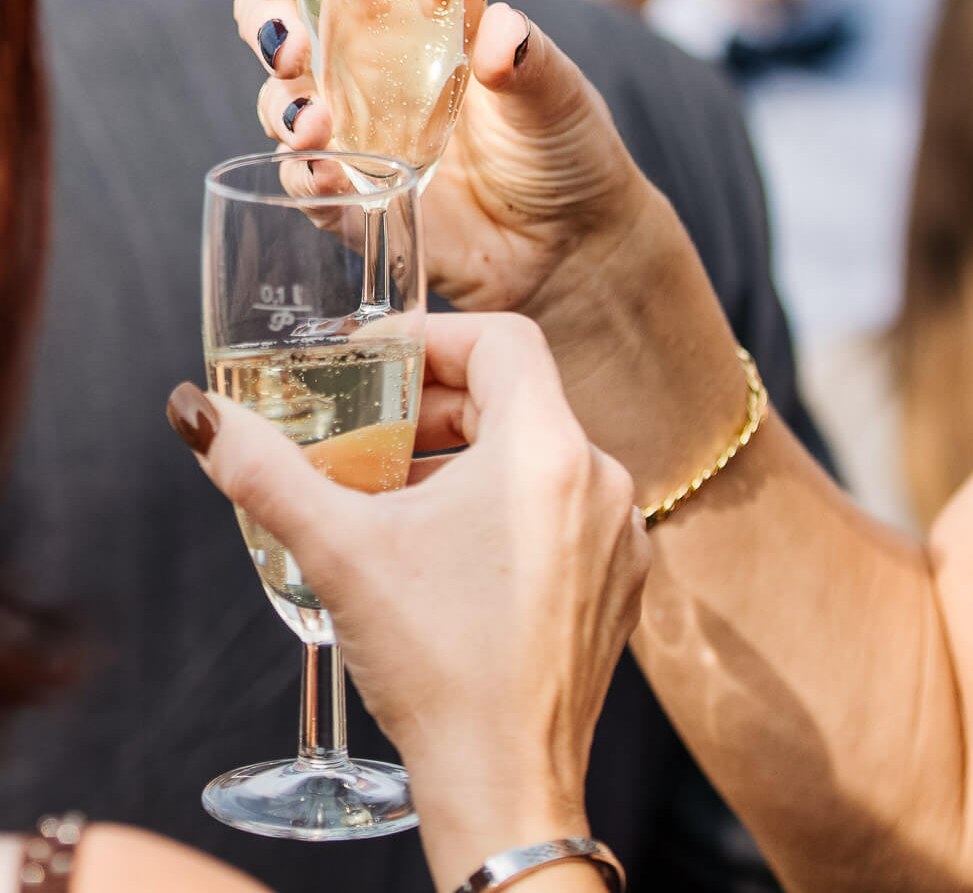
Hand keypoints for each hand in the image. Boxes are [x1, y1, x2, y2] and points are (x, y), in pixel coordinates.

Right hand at [173, 313, 648, 890]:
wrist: (505, 787)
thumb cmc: (439, 666)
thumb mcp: (340, 552)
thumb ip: (265, 472)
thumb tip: (201, 416)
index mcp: (548, 452)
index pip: (502, 339)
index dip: (433, 338)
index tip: (378, 361)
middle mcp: (601, 482)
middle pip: (516, 397)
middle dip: (434, 405)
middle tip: (369, 429)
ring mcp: (616, 536)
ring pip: (537, 456)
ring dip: (465, 458)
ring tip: (394, 492)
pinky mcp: (615, 584)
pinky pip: (561, 509)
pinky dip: (503, 506)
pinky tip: (445, 550)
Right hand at [236, 0, 649, 316]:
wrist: (577, 241)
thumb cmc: (565, 145)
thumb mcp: (557, 88)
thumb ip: (528, 56)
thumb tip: (500, 32)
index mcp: (408, 18)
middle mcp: (367, 71)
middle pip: (277, 25)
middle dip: (263, 22)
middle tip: (290, 42)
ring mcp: (356, 136)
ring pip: (280, 105)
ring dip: (279, 105)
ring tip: (312, 121)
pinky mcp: (358, 201)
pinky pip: (308, 186)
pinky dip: (304, 176)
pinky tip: (322, 171)